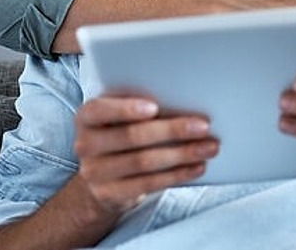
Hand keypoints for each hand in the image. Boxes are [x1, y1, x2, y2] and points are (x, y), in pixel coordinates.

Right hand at [73, 96, 217, 213]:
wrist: (102, 175)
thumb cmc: (121, 134)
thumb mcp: (120, 117)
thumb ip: (142, 108)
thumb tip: (187, 102)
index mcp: (87, 117)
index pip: (100, 110)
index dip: (126, 109)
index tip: (155, 108)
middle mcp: (85, 144)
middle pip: (132, 136)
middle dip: (172, 130)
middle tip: (203, 127)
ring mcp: (95, 172)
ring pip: (144, 162)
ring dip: (182, 154)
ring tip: (209, 147)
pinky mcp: (110, 194)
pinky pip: (148, 184)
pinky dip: (177, 175)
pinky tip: (197, 167)